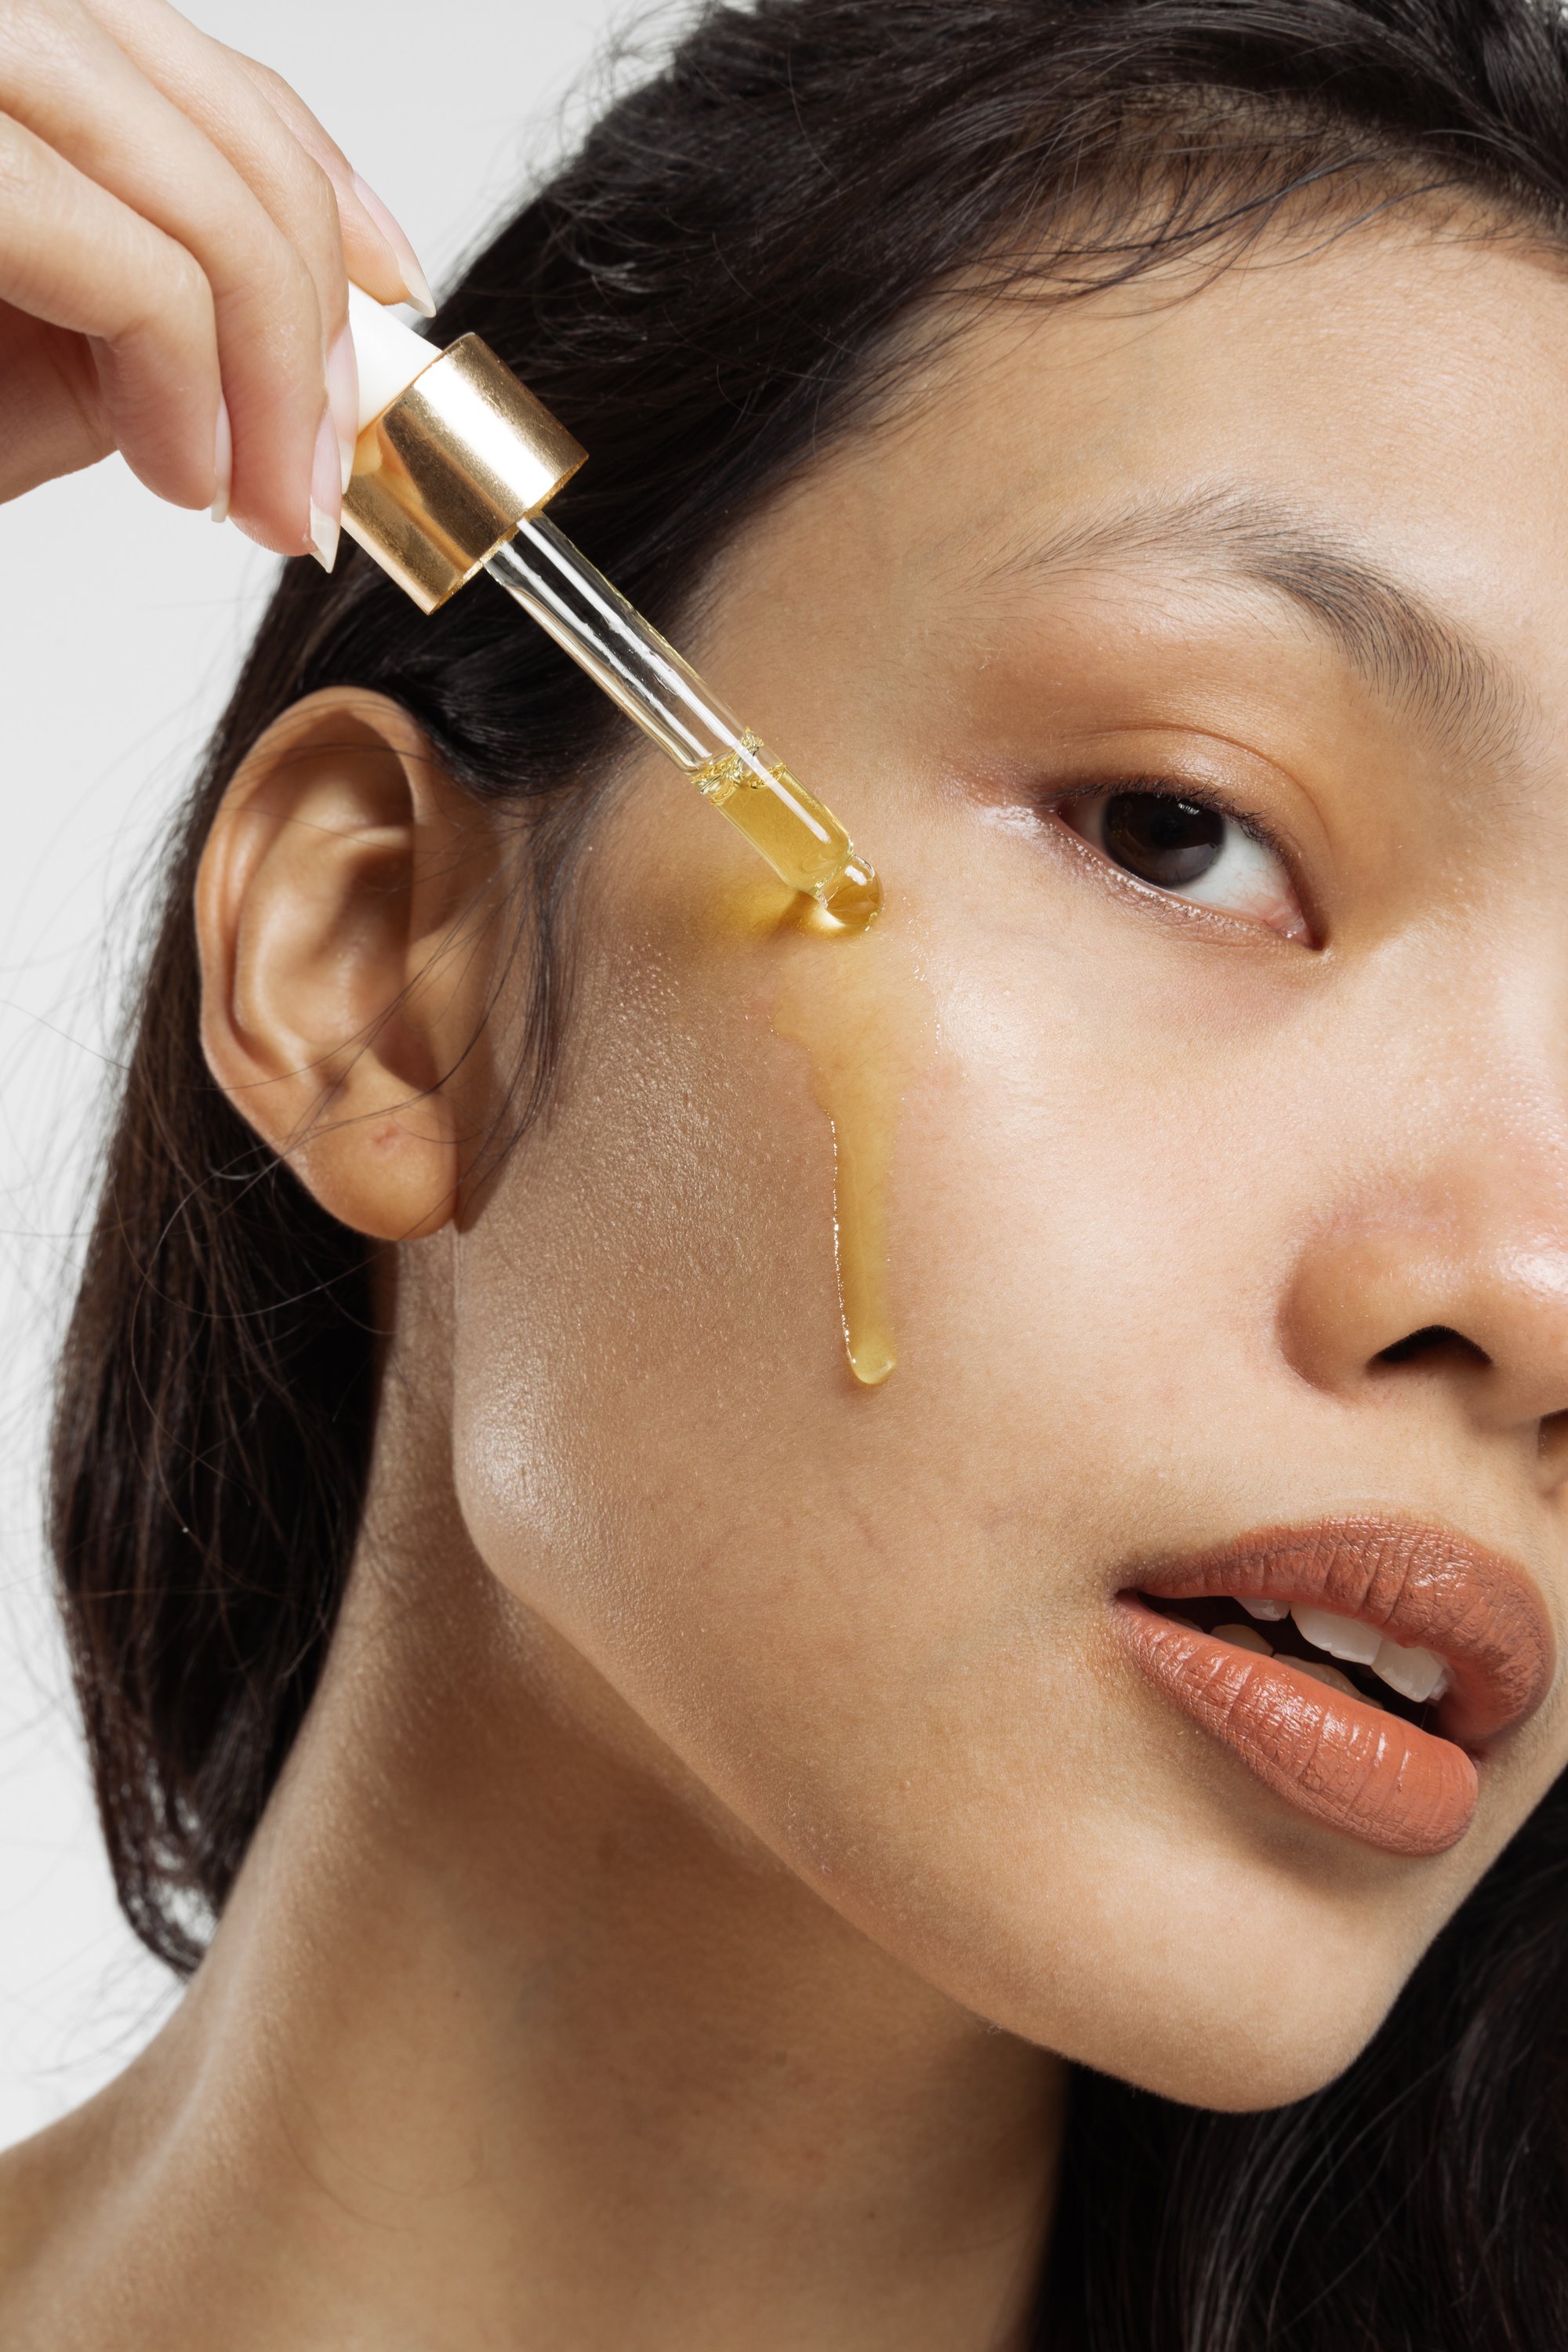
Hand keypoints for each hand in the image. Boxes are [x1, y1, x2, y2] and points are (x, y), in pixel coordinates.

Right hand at [0, 0, 434, 564]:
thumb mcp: (25, 332)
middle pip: (208, 118)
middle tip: (318, 475)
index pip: (192, 66)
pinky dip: (189, 388)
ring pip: (188, 189)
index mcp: (6, 46)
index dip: (321, 187)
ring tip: (254, 497)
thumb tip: (316, 329)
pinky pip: (125, 266)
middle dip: (309, 319)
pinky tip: (182, 475)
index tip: (387, 311)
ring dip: (264, 372)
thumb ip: (146, 291)